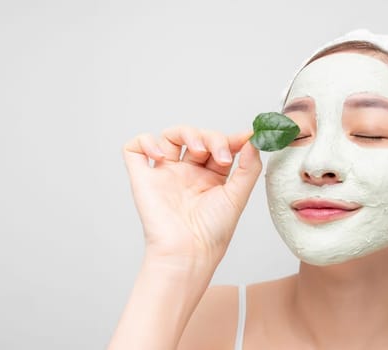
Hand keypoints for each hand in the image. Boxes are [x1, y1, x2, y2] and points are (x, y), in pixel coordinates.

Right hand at [121, 125, 261, 264]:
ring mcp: (164, 174)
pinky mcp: (143, 178)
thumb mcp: (238, 196)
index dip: (230, 138)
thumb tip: (253, 140)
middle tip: (221, 155)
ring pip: (169, 136)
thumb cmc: (213, 232)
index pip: (218, 146)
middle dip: (211, 138)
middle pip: (196, 137)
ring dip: (186, 133)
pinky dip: (146, 141)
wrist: (189, 251)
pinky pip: (135, 149)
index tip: (245, 137)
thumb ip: (249, 167)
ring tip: (197, 150)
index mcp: (210, 178)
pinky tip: (162, 154)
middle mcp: (186, 173)